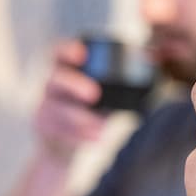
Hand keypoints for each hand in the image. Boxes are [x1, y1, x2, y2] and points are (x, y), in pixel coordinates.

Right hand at [35, 41, 106, 161]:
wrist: (63, 145)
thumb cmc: (89, 112)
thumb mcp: (103, 94)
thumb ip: (118, 82)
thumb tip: (151, 65)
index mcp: (65, 70)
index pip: (60, 53)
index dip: (68, 50)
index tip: (82, 53)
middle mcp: (52, 86)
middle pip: (56, 80)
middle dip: (74, 85)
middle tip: (94, 94)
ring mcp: (45, 107)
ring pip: (57, 110)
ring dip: (81, 118)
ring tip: (102, 125)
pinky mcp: (44, 128)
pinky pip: (59, 131)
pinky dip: (80, 135)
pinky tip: (97, 137)